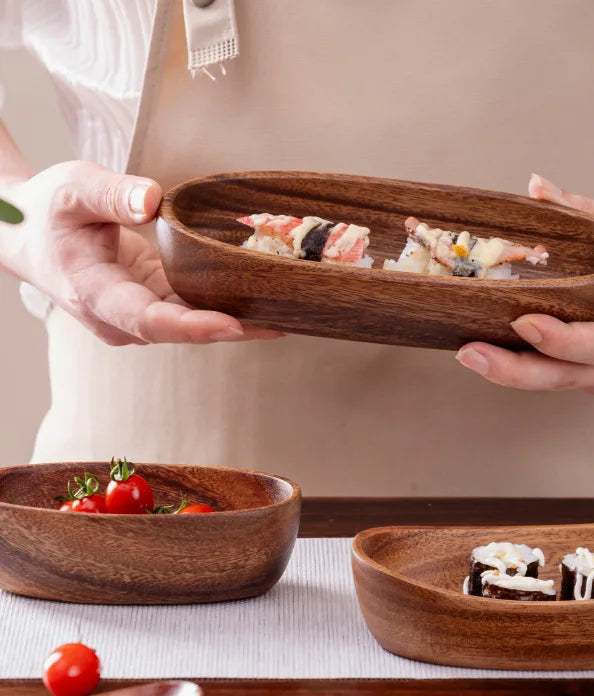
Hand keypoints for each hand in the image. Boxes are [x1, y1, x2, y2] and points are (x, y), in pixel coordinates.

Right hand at [1, 160, 281, 344]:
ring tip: (286, 312)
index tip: (233, 325)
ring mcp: (138, 317)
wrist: (29, 236)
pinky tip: (263, 303)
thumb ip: (112, 193)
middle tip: (281, 320)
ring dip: (238, 323)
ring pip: (193, 326)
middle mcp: (120, 319)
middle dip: (233, 329)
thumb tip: (153, 200)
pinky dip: (226, 308)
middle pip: (182, 330)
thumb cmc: (48, 213)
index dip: (193, 326)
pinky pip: (193, 312)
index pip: (149, 320)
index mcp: (96, 295)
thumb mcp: (72, 189)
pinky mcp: (154, 305)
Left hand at [455, 173, 593, 399]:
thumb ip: (587, 212)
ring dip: (517, 373)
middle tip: (469, 354)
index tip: (520, 322)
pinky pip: (571, 382)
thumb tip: (533, 187)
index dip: (559, 339)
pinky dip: (538, 369)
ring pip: (566, 385)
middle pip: (571, 378)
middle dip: (514, 370)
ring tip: (473, 354)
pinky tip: (503, 353)